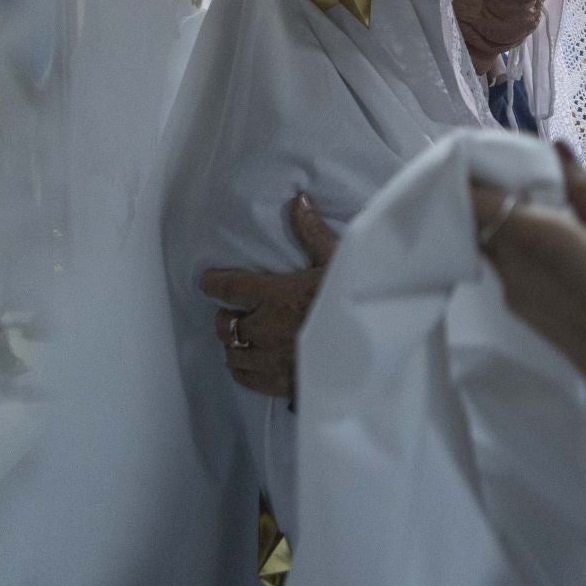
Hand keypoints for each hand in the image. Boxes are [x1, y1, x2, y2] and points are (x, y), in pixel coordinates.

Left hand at [198, 193, 338, 398]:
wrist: (377, 347)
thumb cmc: (358, 301)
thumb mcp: (339, 263)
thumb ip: (313, 233)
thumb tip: (299, 200)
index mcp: (276, 294)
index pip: (229, 287)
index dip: (213, 283)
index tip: (208, 281)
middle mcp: (266, 328)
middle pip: (225, 323)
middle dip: (226, 315)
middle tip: (235, 310)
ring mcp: (271, 360)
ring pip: (232, 352)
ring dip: (234, 342)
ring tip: (244, 336)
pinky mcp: (280, 384)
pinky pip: (245, 378)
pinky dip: (242, 368)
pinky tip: (250, 362)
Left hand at [474, 147, 585, 507]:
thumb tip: (556, 150)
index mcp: (536, 242)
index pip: (474, 197)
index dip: (472, 168)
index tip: (493, 147)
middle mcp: (512, 271)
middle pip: (477, 218)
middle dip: (488, 188)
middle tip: (523, 164)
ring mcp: (516, 297)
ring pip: (490, 243)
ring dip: (504, 215)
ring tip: (543, 193)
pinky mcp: (527, 315)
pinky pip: (506, 266)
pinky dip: (516, 241)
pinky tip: (554, 232)